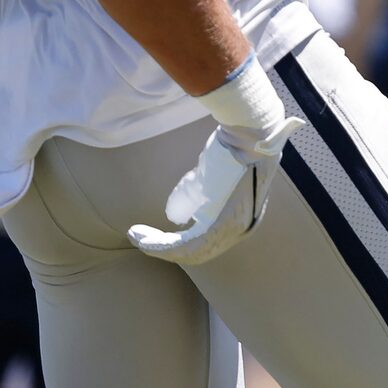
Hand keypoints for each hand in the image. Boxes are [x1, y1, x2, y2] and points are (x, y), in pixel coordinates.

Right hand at [128, 115, 300, 264]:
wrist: (250, 135)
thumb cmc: (232, 150)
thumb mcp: (211, 178)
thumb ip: (196, 196)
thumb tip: (177, 214)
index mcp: (241, 220)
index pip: (207, 244)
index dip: (177, 244)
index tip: (154, 236)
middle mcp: (241, 230)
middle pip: (197, 252)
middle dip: (163, 248)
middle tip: (140, 237)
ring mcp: (235, 229)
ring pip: (189, 251)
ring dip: (157, 246)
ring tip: (136, 236)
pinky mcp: (224, 224)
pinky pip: (187, 245)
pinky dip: (161, 245)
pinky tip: (144, 239)